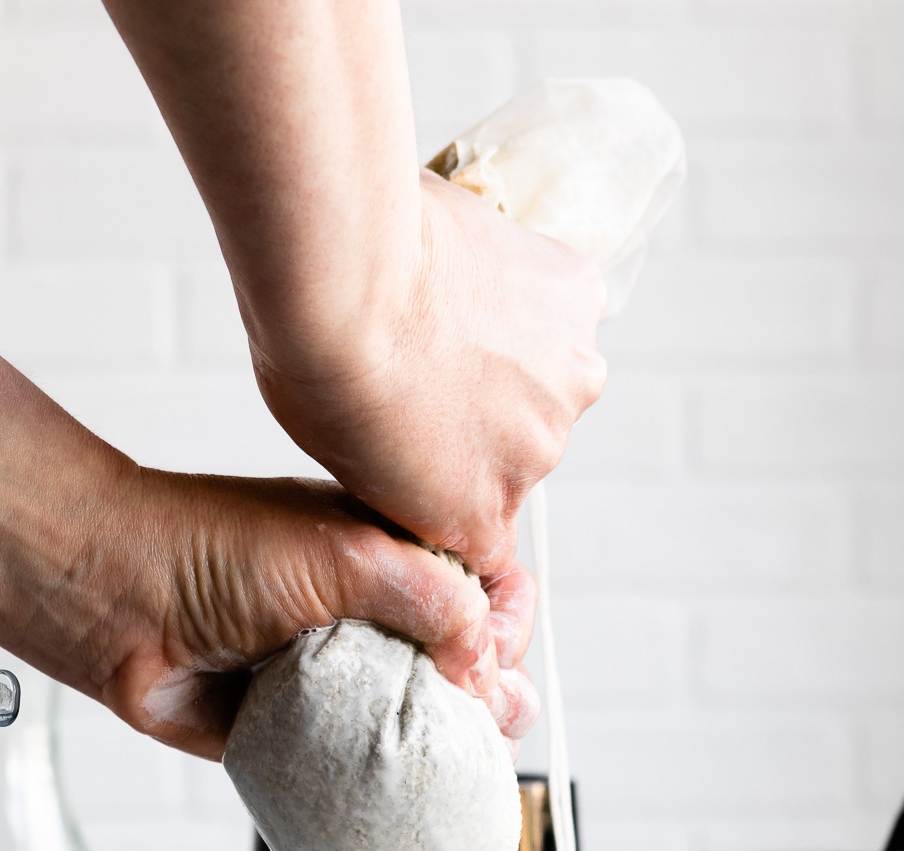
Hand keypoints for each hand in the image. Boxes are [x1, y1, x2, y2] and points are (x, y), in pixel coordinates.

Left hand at [89, 473, 538, 760]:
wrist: (113, 603)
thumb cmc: (207, 549)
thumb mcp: (338, 551)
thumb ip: (425, 593)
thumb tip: (482, 656)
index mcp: (389, 551)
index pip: (481, 590)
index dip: (502, 627)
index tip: (496, 661)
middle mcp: (371, 610)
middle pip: (463, 660)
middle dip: (493, 691)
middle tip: (495, 718)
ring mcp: (338, 669)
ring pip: (419, 715)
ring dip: (453, 740)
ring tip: (470, 756)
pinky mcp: (305, 726)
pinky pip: (361, 760)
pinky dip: (391, 778)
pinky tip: (418, 790)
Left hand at [248, 171, 606, 574]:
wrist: (346, 278)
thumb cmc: (321, 364)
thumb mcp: (346, 462)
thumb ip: (404, 479)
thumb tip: (414, 453)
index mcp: (477, 519)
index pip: (489, 526)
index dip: (455, 476)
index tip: (427, 441)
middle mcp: (538, 461)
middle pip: (520, 441)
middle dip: (483, 408)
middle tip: (425, 362)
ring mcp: (568, 383)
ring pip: (545, 371)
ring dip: (509, 349)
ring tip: (443, 312)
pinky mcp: (582, 304)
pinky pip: (559, 302)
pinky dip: (523, 287)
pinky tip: (467, 271)